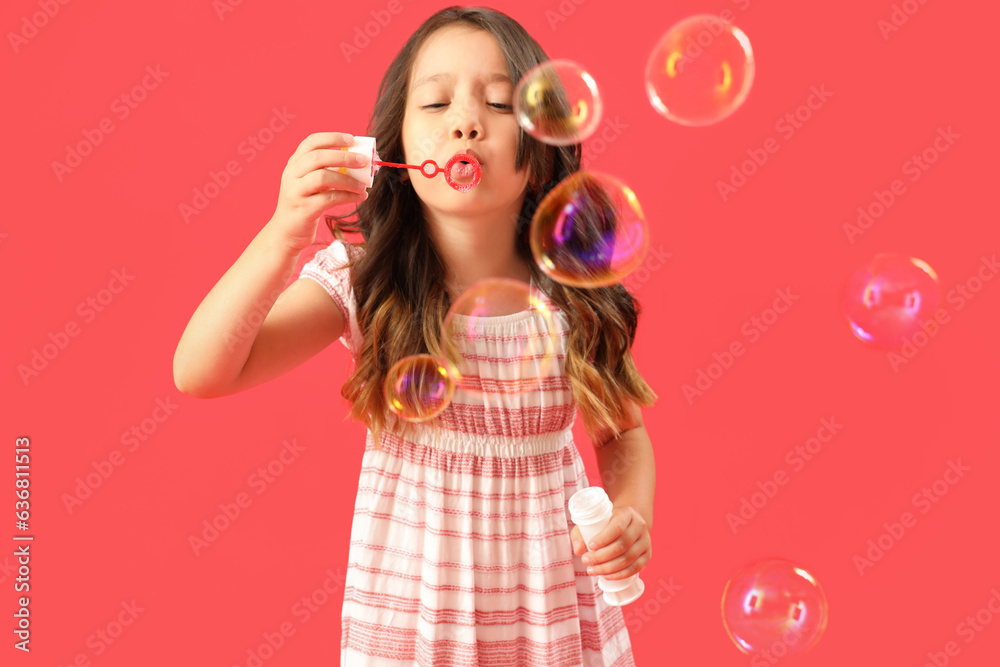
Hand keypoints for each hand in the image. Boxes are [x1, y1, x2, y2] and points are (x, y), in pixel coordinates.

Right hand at [267, 132, 369, 250]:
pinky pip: (329, 198)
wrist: (287, 232)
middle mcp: (292, 174)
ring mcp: (295, 192)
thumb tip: (359, 163)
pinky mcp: (303, 209)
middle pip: (318, 157)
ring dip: (347, 179)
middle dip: (344, 156)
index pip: (311, 142)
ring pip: (323, 177)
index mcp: (294, 163)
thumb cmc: (305, 204)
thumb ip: (329, 171)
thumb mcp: (312, 183)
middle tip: (363, 161)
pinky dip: (348, 196)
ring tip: (362, 185)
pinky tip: (359, 197)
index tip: (351, 139)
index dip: (332, 137)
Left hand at [570, 505, 651, 579]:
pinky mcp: (647, 555)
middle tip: (585, 560)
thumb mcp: (594, 522)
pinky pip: (636, 568)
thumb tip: (577, 550)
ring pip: (628, 558)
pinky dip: (620, 574)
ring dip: (608, 568)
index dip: (603, 538)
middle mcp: (639, 526)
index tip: (590, 546)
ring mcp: (645, 541)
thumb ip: (581, 533)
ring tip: (592, 570)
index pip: (617, 526)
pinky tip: (607, 576)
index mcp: (626, 513)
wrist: (629, 524)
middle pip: (622, 545)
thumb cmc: (607, 523)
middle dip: (601, 556)